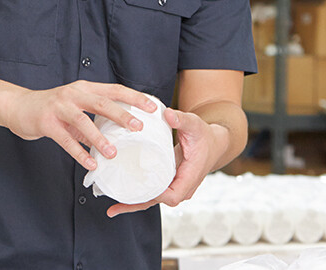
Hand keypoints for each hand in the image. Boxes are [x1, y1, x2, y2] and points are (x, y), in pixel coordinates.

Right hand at [1, 80, 158, 170]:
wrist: (16, 106)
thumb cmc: (49, 108)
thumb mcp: (74, 108)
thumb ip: (93, 120)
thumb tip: (116, 136)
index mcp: (83, 88)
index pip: (113, 90)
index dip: (134, 98)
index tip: (152, 107)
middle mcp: (72, 94)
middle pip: (102, 102)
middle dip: (122, 114)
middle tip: (139, 127)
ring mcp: (58, 107)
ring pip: (83, 121)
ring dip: (100, 138)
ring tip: (113, 152)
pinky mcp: (46, 123)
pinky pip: (65, 140)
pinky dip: (79, 153)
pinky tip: (90, 164)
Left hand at [105, 107, 223, 218]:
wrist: (214, 144)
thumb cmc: (204, 135)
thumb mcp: (194, 125)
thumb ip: (182, 119)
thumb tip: (167, 114)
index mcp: (190, 176)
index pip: (173, 195)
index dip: (156, 195)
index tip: (138, 188)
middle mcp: (183, 186)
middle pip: (158, 201)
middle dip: (137, 203)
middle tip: (113, 207)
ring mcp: (175, 186)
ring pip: (153, 200)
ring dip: (133, 204)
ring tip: (112, 210)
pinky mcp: (168, 182)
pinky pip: (152, 193)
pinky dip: (138, 196)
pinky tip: (121, 197)